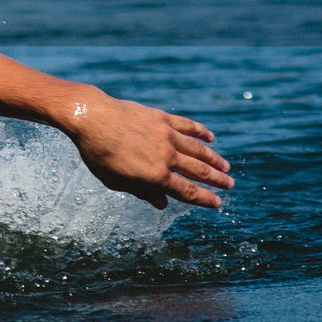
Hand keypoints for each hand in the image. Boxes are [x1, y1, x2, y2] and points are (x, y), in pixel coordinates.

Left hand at [65, 92, 232, 209]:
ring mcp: (166, 135)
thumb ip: (142, 192)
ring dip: (214, 159)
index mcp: (155, 176)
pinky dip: (201, 132)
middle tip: (230, 185)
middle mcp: (166, 156)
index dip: (204, 199)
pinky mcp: (162, 118)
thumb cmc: (98, 153)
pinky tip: (211, 138)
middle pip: (198, 171)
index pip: (187, 191)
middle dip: (216, 180)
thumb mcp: (116, 181)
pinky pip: (187, 126)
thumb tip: (162, 204)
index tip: (217, 203)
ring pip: (198, 150)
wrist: (91, 117)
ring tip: (226, 166)